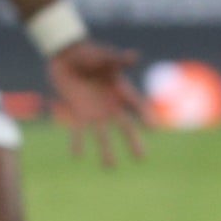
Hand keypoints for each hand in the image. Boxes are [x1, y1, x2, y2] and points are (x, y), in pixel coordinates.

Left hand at [47, 38, 147, 167]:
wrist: (67, 57)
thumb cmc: (89, 54)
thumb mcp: (104, 56)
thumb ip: (118, 59)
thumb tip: (134, 55)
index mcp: (121, 92)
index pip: (137, 106)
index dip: (146, 116)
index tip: (153, 127)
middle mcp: (110, 106)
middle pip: (124, 127)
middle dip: (132, 141)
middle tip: (140, 157)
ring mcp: (94, 112)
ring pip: (102, 134)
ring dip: (106, 149)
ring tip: (109, 166)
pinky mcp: (78, 113)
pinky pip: (78, 130)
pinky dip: (77, 141)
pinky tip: (76, 155)